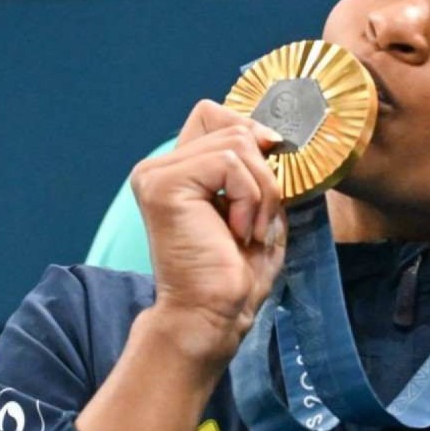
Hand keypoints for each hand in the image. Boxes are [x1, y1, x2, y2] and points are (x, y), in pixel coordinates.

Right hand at [131, 100, 286, 360]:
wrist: (213, 316)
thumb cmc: (235, 275)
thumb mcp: (258, 209)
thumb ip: (257, 168)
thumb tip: (273, 135)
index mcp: (178, 171)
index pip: (215, 115)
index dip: (250, 135)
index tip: (268, 178)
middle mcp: (159, 168)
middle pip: (233, 126)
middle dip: (264, 174)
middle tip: (256, 222)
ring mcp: (156, 174)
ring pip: (237, 142)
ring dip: (261, 191)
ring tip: (247, 231)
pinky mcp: (164, 185)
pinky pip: (230, 163)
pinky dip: (250, 198)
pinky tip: (237, 232)